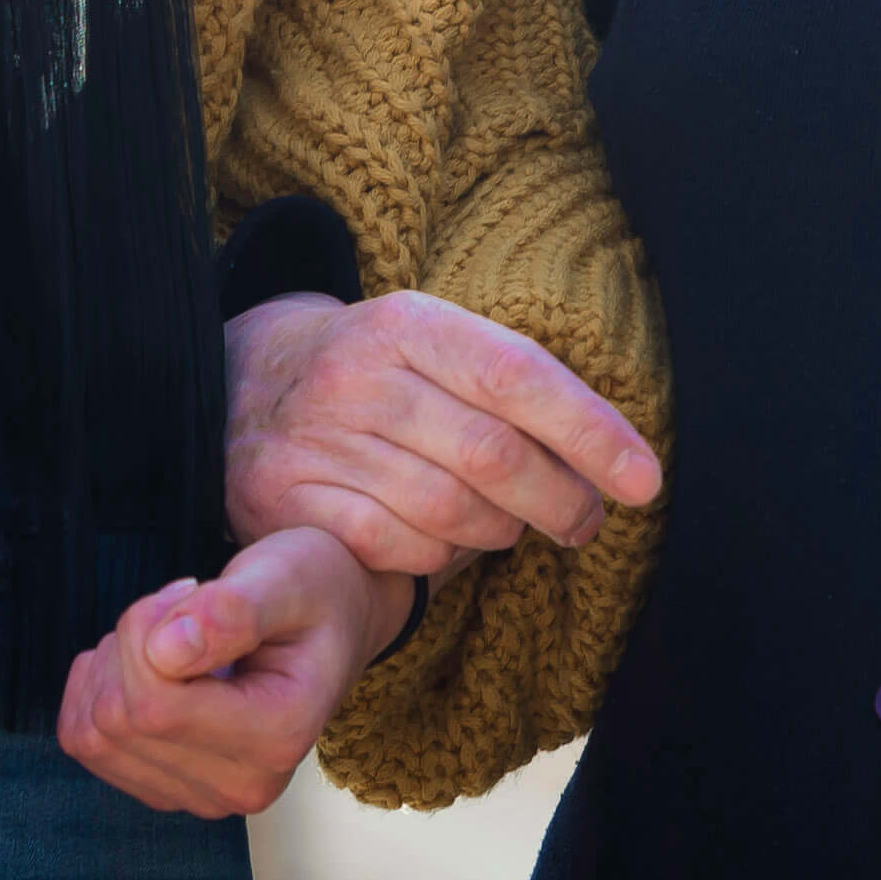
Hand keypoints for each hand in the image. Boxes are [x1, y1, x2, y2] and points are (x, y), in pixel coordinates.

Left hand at [55, 525, 398, 816]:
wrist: (330, 621)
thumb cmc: (312, 592)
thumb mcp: (285, 576)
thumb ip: (232, 610)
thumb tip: (166, 651)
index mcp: (279, 736)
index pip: (152, 706)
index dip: (145, 631)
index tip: (190, 589)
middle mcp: (243, 786)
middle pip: (117, 720)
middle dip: (129, 643)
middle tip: (182, 607)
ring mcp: (204, 798)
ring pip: (92, 736)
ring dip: (111, 667)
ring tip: (169, 636)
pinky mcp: (168, 791)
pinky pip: (86, 744)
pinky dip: (95, 691)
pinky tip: (144, 664)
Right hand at [224, 289, 663, 582]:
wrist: (236, 385)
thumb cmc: (372, 373)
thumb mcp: (430, 344)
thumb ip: (509, 386)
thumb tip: (612, 457)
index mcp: (408, 322)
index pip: (517, 375)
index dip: (591, 430)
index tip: (644, 479)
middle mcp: (359, 375)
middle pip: (491, 456)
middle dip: (560, 500)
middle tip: (588, 521)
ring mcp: (315, 439)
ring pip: (449, 511)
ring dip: (500, 532)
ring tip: (511, 526)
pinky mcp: (285, 498)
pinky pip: (394, 548)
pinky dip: (436, 557)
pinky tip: (444, 541)